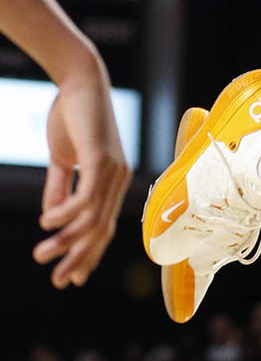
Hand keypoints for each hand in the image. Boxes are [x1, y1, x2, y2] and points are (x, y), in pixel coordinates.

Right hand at [34, 60, 130, 287]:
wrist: (79, 79)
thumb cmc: (72, 116)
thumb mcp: (64, 158)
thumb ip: (59, 187)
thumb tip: (50, 219)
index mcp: (114, 181)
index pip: (105, 227)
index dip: (89, 254)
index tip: (71, 278)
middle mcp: (120, 178)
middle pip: (101, 230)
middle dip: (79, 259)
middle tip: (57, 281)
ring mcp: (113, 168)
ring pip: (92, 218)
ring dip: (66, 241)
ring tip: (41, 255)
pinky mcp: (100, 157)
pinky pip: (85, 196)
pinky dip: (65, 214)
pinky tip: (46, 224)